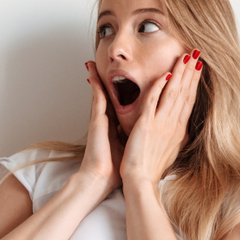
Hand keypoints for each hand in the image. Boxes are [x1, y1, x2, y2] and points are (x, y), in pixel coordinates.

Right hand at [79, 61, 123, 201]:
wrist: (100, 179)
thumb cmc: (115, 168)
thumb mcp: (130, 148)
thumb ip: (135, 138)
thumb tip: (146, 134)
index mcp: (118, 124)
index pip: (127, 101)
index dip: (131, 88)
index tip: (131, 75)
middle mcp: (108, 119)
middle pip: (114, 92)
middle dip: (114, 77)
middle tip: (114, 61)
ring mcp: (100, 118)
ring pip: (103, 91)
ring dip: (100, 75)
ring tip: (95, 60)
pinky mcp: (96, 120)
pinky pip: (97, 98)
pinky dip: (96, 85)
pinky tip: (93, 73)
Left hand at [120, 51, 202, 186]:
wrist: (140, 180)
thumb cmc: (151, 168)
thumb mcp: (169, 150)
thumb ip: (174, 135)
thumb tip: (180, 128)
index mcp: (178, 130)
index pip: (189, 100)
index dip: (194, 82)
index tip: (198, 67)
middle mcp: (173, 125)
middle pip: (185, 93)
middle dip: (191, 72)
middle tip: (197, 54)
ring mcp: (161, 124)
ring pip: (173, 93)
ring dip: (180, 73)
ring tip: (186, 57)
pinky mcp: (147, 125)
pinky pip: (155, 101)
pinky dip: (160, 87)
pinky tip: (166, 75)